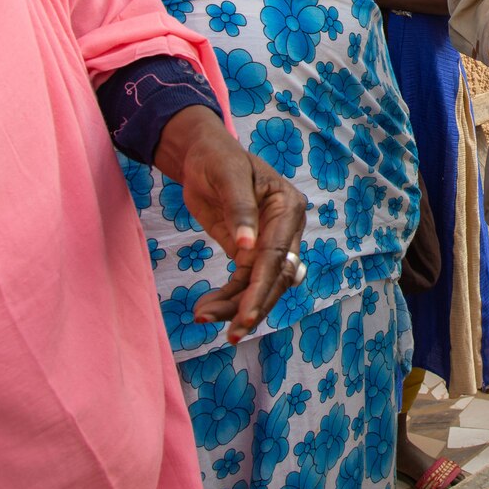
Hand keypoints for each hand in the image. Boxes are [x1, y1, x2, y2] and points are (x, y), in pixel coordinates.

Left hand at [153, 105, 307, 342]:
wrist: (200, 155)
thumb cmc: (216, 158)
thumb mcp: (227, 176)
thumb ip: (239, 211)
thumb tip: (247, 249)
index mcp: (287, 207)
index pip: (277, 255)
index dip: (261, 288)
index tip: (245, 316)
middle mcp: (285, 227)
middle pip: (275, 277)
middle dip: (252, 305)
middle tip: (232, 333)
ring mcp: (269, 241)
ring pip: (259, 283)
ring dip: (235, 305)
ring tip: (203, 316)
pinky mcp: (249, 251)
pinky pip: (243, 281)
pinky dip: (228, 297)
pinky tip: (208, 308)